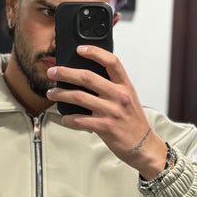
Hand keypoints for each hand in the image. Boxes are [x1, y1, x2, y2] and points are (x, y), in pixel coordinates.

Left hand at [46, 45, 167, 179]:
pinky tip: (65, 118)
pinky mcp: (105, 127)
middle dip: (65, 72)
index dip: (94, 52)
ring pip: (79, 97)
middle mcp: (119, 96)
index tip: (80, 49)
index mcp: (125, 86)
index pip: (111, 62)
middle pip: (87, 77)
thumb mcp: (129, 99)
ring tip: (52, 93)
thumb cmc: (134, 123)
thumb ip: (113, 87)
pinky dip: (68, 119)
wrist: (144, 146)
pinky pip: (79, 120)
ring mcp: (112, 111)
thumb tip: (88, 79)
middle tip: (52, 72)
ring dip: (61, 94)